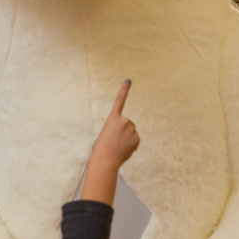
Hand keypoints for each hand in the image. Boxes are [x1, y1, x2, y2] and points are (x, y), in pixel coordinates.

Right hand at [81, 80, 139, 203]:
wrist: (106, 159)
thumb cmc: (102, 148)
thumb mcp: (106, 135)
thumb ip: (117, 130)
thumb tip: (127, 137)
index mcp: (113, 118)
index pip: (119, 101)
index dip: (124, 90)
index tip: (129, 80)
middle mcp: (124, 120)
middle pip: (127, 125)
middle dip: (124, 132)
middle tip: (115, 141)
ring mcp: (131, 128)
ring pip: (131, 134)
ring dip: (126, 140)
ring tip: (118, 147)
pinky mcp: (137, 138)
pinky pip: (135, 141)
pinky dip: (131, 146)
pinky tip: (124, 150)